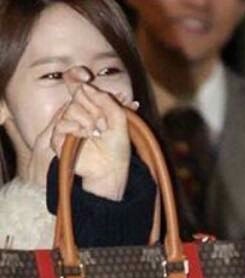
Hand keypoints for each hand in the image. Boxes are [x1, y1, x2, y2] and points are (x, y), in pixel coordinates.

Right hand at [50, 66, 139, 200]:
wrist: (112, 168)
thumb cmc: (117, 147)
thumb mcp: (119, 118)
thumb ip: (106, 100)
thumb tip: (85, 86)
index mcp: (89, 106)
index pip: (77, 84)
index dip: (76, 75)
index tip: (86, 75)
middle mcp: (76, 114)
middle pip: (77, 95)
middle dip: (94, 108)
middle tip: (104, 124)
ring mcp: (67, 126)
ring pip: (70, 109)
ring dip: (88, 120)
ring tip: (97, 133)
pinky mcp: (59, 140)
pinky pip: (61, 124)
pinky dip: (75, 128)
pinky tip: (86, 134)